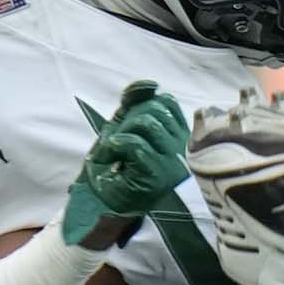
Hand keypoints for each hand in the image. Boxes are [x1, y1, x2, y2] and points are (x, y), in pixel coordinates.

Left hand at [63, 79, 191, 243]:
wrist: (99, 200)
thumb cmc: (113, 164)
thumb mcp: (124, 125)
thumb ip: (136, 102)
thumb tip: (151, 84)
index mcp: (180, 137)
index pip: (167, 102)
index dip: (140, 107)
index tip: (126, 126)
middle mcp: (184, 150)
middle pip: (155, 110)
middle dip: (126, 121)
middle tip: (116, 142)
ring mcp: (174, 164)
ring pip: (147, 124)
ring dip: (120, 134)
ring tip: (112, 151)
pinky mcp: (160, 175)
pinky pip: (136, 144)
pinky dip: (115, 147)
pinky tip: (112, 158)